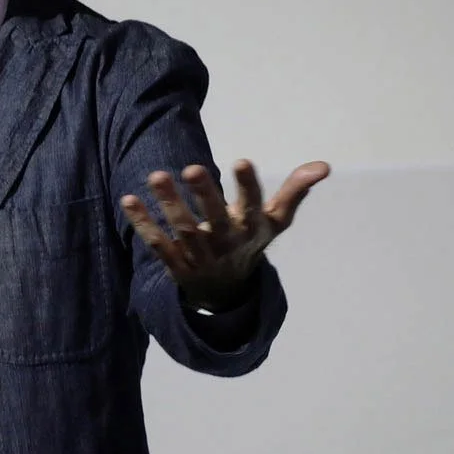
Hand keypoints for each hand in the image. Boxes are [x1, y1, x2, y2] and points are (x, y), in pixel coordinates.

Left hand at [120, 160, 329, 309]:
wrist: (226, 292)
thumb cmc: (249, 242)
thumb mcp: (275, 222)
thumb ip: (294, 192)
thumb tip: (324, 165)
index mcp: (252, 230)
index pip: (253, 207)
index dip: (249, 187)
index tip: (241, 161)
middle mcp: (226, 243)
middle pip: (215, 220)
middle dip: (205, 195)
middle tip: (193, 168)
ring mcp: (200, 256)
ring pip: (183, 230)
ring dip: (169, 204)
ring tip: (156, 175)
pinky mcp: (176, 264)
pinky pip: (158, 244)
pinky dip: (143, 224)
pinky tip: (129, 200)